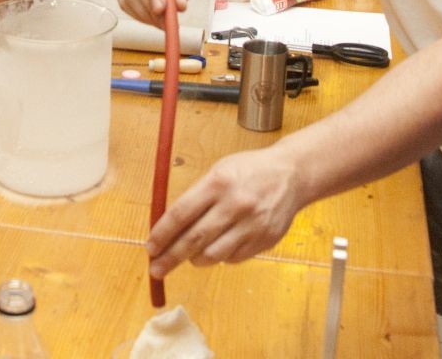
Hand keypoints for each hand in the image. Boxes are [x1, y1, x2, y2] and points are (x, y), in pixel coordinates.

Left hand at [146, 146, 306, 277]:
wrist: (292, 175)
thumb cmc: (248, 171)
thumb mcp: (219, 172)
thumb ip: (196, 197)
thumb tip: (167, 227)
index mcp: (218, 183)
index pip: (181, 213)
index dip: (162, 233)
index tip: (150, 248)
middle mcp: (234, 205)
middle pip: (194, 239)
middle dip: (171, 257)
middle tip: (156, 270)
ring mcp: (251, 225)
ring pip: (213, 255)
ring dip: (195, 259)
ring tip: (189, 256)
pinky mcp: (264, 241)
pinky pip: (233, 258)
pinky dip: (220, 257)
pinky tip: (219, 247)